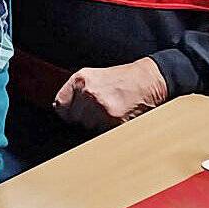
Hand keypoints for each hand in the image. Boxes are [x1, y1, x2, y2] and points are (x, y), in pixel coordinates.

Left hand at [52, 58, 168, 130]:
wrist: (149, 80)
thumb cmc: (123, 78)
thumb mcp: (94, 76)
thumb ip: (75, 91)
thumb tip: (59, 108)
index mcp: (81, 80)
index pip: (61, 105)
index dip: (68, 111)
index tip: (72, 113)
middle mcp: (89, 93)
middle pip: (75, 118)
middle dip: (86, 117)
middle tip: (101, 108)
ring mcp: (102, 108)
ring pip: (89, 127)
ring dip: (98, 124)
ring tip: (110, 110)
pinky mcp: (115, 121)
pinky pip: (103, 132)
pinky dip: (110, 128)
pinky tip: (118, 116)